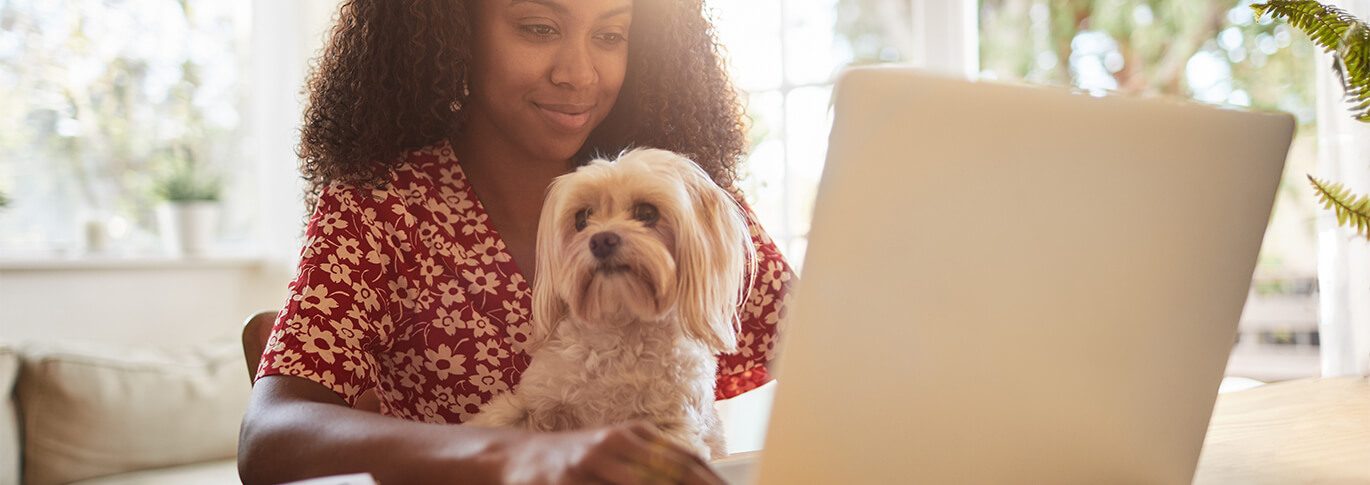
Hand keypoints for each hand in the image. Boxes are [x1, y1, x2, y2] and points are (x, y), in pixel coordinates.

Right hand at [495, 421, 725, 484]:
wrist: (514, 458)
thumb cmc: (577, 463)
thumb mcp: (616, 453)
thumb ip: (653, 465)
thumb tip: (701, 479)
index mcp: (633, 435)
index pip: (685, 460)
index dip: (711, 483)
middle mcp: (613, 444)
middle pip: (667, 475)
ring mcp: (587, 463)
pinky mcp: (563, 483)